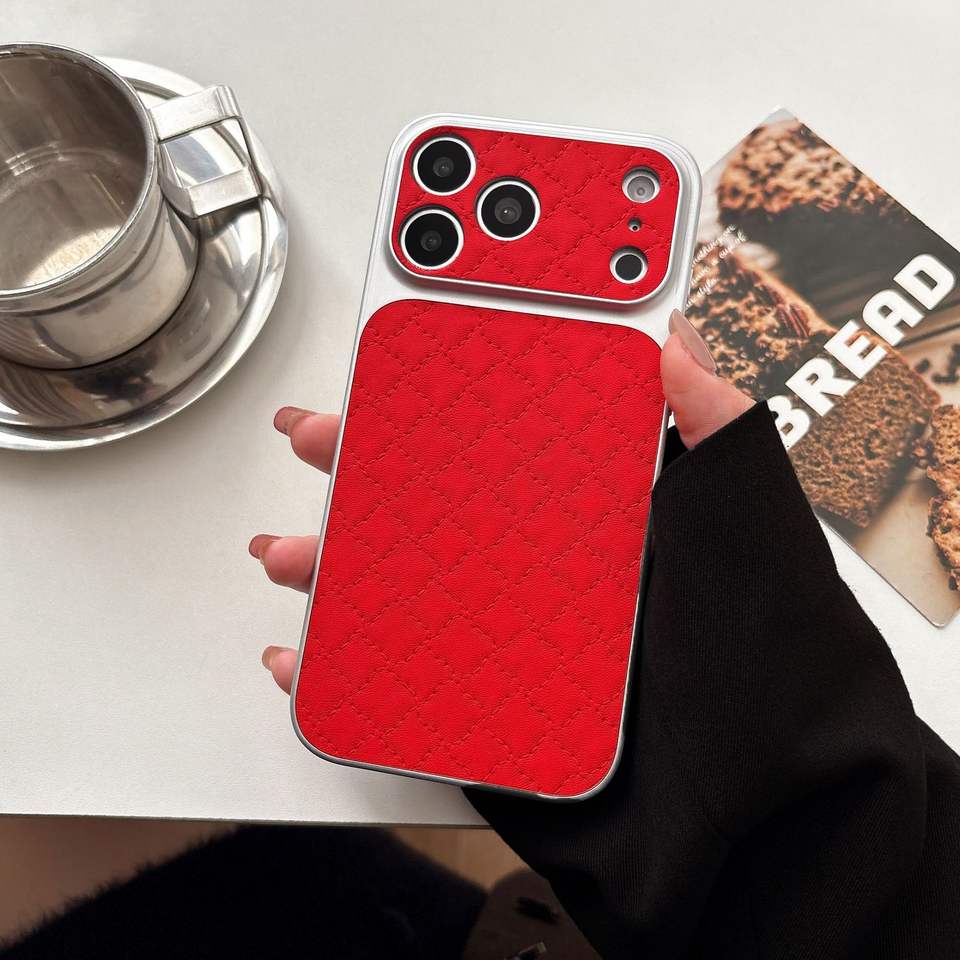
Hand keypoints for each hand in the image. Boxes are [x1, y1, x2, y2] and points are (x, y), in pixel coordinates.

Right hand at [249, 310, 751, 689]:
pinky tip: (303, 658)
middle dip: (365, 470)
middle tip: (317, 436)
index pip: (511, 446)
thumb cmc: (770, 671)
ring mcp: (515, 646)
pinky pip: (401, 686)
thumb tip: (675, 339)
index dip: (448, 406)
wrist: (763, 825)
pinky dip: (340, 673)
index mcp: (606, 525)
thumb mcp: (749, 527)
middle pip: (439, 513)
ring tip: (289, 553)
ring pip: (405, 594)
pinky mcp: (491, 713)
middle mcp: (551, 579)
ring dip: (333, 568)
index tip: (396, 365)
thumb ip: (718, 429)